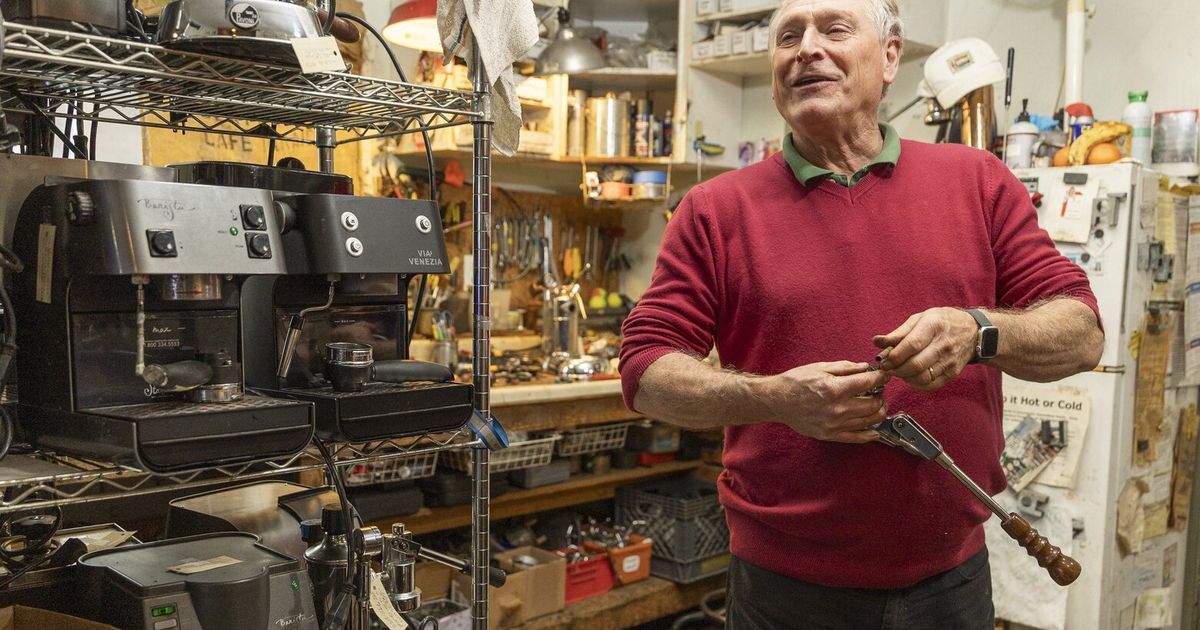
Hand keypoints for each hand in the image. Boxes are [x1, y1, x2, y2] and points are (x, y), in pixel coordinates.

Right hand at [757, 361, 888, 443]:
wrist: (777, 401)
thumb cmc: (795, 382)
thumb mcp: (820, 367)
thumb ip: (846, 368)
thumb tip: (866, 368)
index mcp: (835, 388)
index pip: (869, 383)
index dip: (880, 377)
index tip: (883, 375)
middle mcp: (837, 408)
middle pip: (874, 404)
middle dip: (881, 395)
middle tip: (878, 390)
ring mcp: (834, 424)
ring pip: (870, 421)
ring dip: (878, 411)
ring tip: (875, 404)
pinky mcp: (830, 435)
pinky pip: (857, 438)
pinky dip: (870, 434)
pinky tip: (874, 428)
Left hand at [872, 307, 977, 389]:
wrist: (973, 331)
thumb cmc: (942, 322)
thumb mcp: (920, 318)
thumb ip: (898, 332)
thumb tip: (876, 341)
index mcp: (933, 326)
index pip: (912, 345)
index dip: (894, 356)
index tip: (883, 360)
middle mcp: (943, 344)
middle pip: (916, 364)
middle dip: (896, 369)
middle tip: (887, 368)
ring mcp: (950, 360)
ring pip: (922, 377)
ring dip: (905, 377)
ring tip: (898, 371)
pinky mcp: (952, 373)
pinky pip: (931, 385)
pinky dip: (916, 384)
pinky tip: (911, 376)